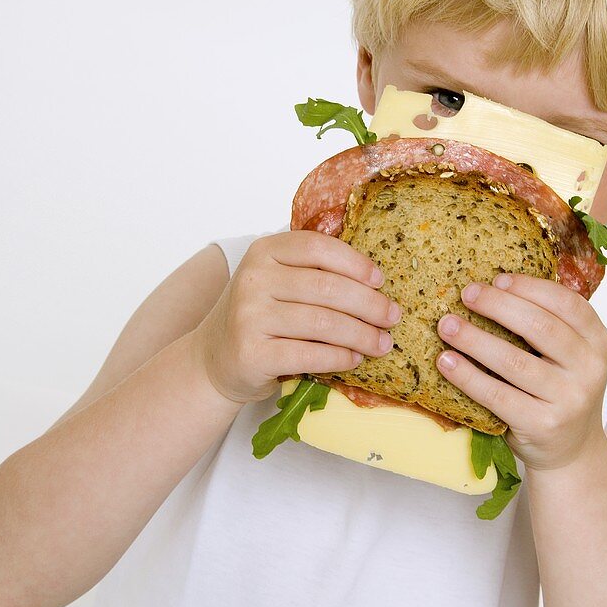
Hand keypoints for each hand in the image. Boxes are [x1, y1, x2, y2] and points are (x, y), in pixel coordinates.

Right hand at [192, 230, 400, 404]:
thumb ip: (312, 272)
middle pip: (327, 287)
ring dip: (361, 335)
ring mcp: (249, 316)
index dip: (355, 263)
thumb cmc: (258, 317)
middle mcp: (253, 279)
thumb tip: (375, 281)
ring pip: (323, 323)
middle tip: (392, 317)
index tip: (379, 281)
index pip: (317, 247)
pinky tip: (354, 359)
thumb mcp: (276, 281)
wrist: (213, 359)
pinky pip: (309, 355)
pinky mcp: (252, 353)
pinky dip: (339, 358)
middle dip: (369, 304)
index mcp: (264, 251)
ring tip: (381, 343)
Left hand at [435, 273, 606, 470]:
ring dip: (475, 339)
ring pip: (515, 361)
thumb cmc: (559, 391)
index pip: (568, 303)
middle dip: (498, 305)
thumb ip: (547, 324)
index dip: (530, 287)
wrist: (572, 450)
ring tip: (447, 326)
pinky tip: (446, 362)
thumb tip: (492, 287)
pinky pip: (497, 395)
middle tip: (466, 293)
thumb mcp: (569, 355)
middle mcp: (590, 368)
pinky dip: (467, 376)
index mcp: (598, 341)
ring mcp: (569, 399)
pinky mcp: (542, 425)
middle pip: (540, 327)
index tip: (498, 279)